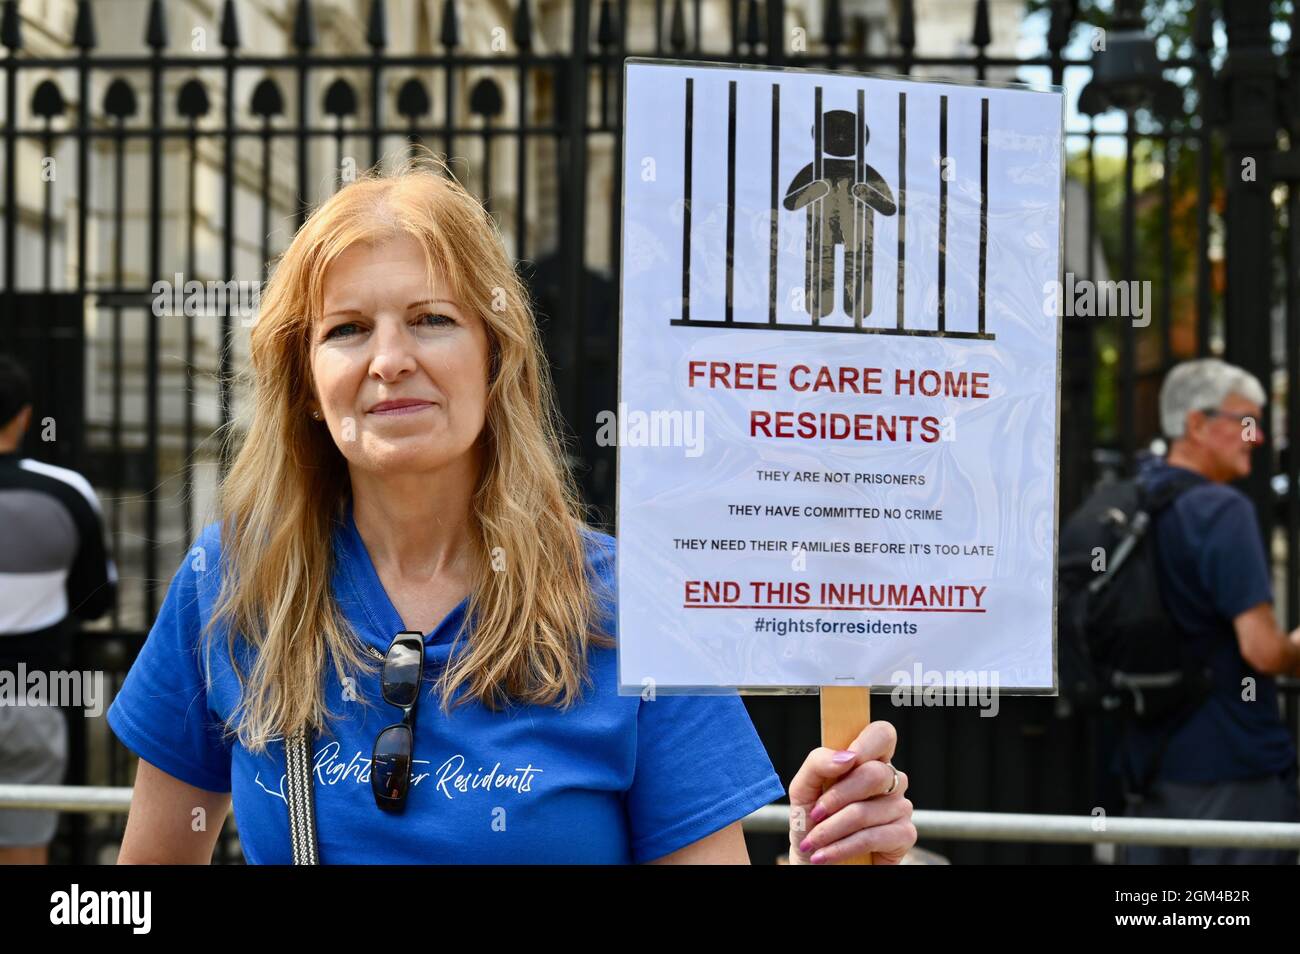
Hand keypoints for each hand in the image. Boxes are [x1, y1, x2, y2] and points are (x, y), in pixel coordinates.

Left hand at [787, 720, 915, 864]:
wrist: (813, 859)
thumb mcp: (803, 788)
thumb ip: (818, 763)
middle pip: (874, 773)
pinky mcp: (904, 835)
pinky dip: (841, 847)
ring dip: (830, 830)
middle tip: (815, 814)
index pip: (882, 734)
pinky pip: (872, 837)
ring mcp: (900, 806)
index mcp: (867, 760)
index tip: (844, 763)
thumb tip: (846, 756)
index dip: (866, 744)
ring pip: (866, 810)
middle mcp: (889, 780)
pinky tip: (825, 855)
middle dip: (836, 797)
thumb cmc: (811, 821)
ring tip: (813, 841)